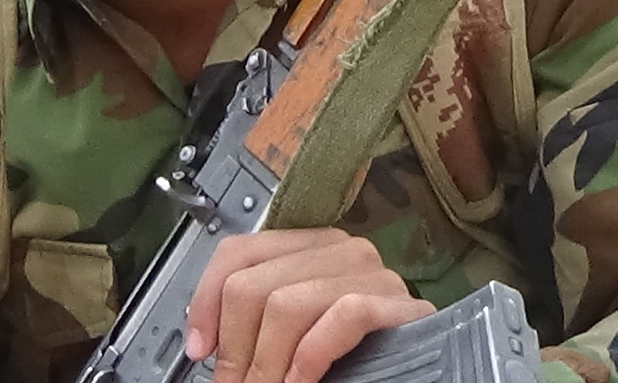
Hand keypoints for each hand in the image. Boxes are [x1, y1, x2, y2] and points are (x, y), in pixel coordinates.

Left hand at [183, 228, 435, 382]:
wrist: (417, 375)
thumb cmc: (355, 359)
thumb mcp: (294, 334)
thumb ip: (256, 327)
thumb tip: (202, 347)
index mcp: (309, 248)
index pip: (239, 251)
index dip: (206, 300)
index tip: (200, 349)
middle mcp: (341, 250)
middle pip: (254, 284)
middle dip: (236, 349)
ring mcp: (374, 275)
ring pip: (288, 303)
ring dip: (266, 364)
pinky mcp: (399, 304)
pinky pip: (342, 317)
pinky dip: (310, 359)